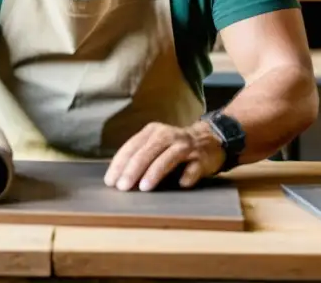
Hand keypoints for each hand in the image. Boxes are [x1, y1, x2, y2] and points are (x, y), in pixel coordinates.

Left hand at [104, 121, 225, 191]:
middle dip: (132, 170)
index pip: (132, 147)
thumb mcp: (155, 145)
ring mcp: (185, 146)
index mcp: (152, 132)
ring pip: (167, 158)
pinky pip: (193, 168)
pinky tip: (182, 184)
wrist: (210, 139)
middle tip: (122, 187)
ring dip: (155, 173)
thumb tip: (117, 179)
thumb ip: (139, 157)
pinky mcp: (201, 158)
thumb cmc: (174, 147)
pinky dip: (187, 176)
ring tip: (144, 187)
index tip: (110, 181)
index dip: (119, 164)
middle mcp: (167, 135)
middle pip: (147, 152)